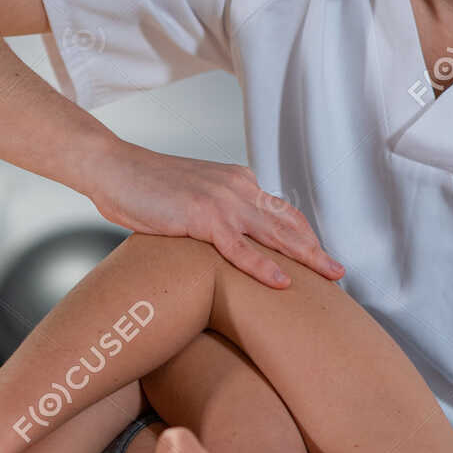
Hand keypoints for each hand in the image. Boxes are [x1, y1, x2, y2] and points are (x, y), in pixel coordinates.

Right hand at [84, 140, 344, 289]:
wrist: (113, 169)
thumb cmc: (144, 189)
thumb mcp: (190, 199)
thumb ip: (214, 216)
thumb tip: (225, 244)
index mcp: (237, 181)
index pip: (281, 211)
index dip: (304, 236)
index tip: (319, 256)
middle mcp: (238, 187)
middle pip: (287, 223)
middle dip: (315, 250)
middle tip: (339, 273)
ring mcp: (222, 201)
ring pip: (274, 234)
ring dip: (305, 258)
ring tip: (328, 278)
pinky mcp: (203, 217)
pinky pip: (240, 248)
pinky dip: (264, 267)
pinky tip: (282, 283)